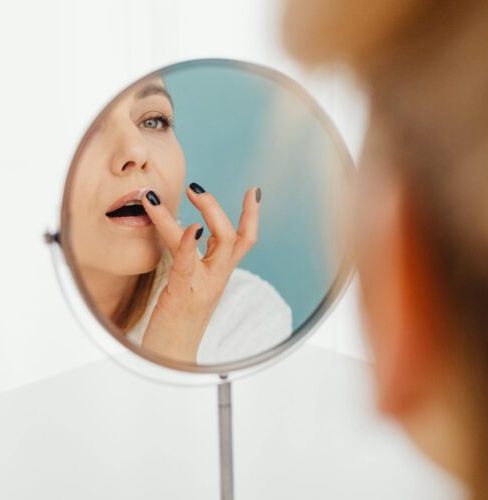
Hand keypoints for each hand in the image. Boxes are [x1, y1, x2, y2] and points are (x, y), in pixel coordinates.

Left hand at [139, 182, 261, 362]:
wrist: (170, 358)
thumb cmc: (176, 322)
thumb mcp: (189, 286)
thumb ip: (194, 262)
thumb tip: (190, 236)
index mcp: (218, 275)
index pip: (243, 241)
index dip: (252, 216)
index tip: (254, 191)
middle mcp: (216, 278)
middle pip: (236, 237)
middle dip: (219, 207)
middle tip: (197, 187)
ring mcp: (203, 285)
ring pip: (219, 242)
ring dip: (206, 212)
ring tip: (185, 191)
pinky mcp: (183, 292)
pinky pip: (190, 262)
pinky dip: (190, 240)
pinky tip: (188, 224)